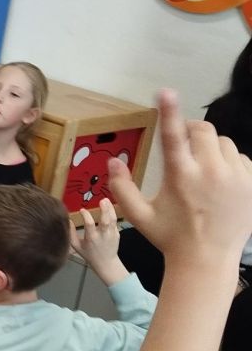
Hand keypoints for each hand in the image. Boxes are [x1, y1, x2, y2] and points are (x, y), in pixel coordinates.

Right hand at [70, 198, 123, 275]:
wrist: (106, 263)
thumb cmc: (90, 255)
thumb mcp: (77, 246)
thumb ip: (71, 234)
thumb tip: (68, 221)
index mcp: (92, 238)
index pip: (89, 224)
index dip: (85, 215)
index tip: (82, 210)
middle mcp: (103, 235)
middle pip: (105, 221)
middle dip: (104, 210)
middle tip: (102, 200)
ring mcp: (111, 234)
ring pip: (112, 219)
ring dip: (110, 209)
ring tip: (106, 200)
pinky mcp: (117, 233)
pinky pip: (115, 222)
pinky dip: (113, 213)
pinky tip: (110, 206)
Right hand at [110, 89, 251, 266]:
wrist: (207, 259)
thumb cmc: (170, 237)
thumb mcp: (139, 215)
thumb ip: (122, 187)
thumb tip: (112, 161)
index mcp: (181, 177)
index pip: (173, 136)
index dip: (168, 111)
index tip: (165, 91)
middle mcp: (210, 173)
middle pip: (204, 130)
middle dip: (192, 131)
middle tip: (183, 143)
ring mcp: (236, 178)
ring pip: (224, 143)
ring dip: (211, 148)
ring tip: (202, 168)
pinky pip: (241, 159)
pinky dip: (229, 163)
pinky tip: (220, 181)